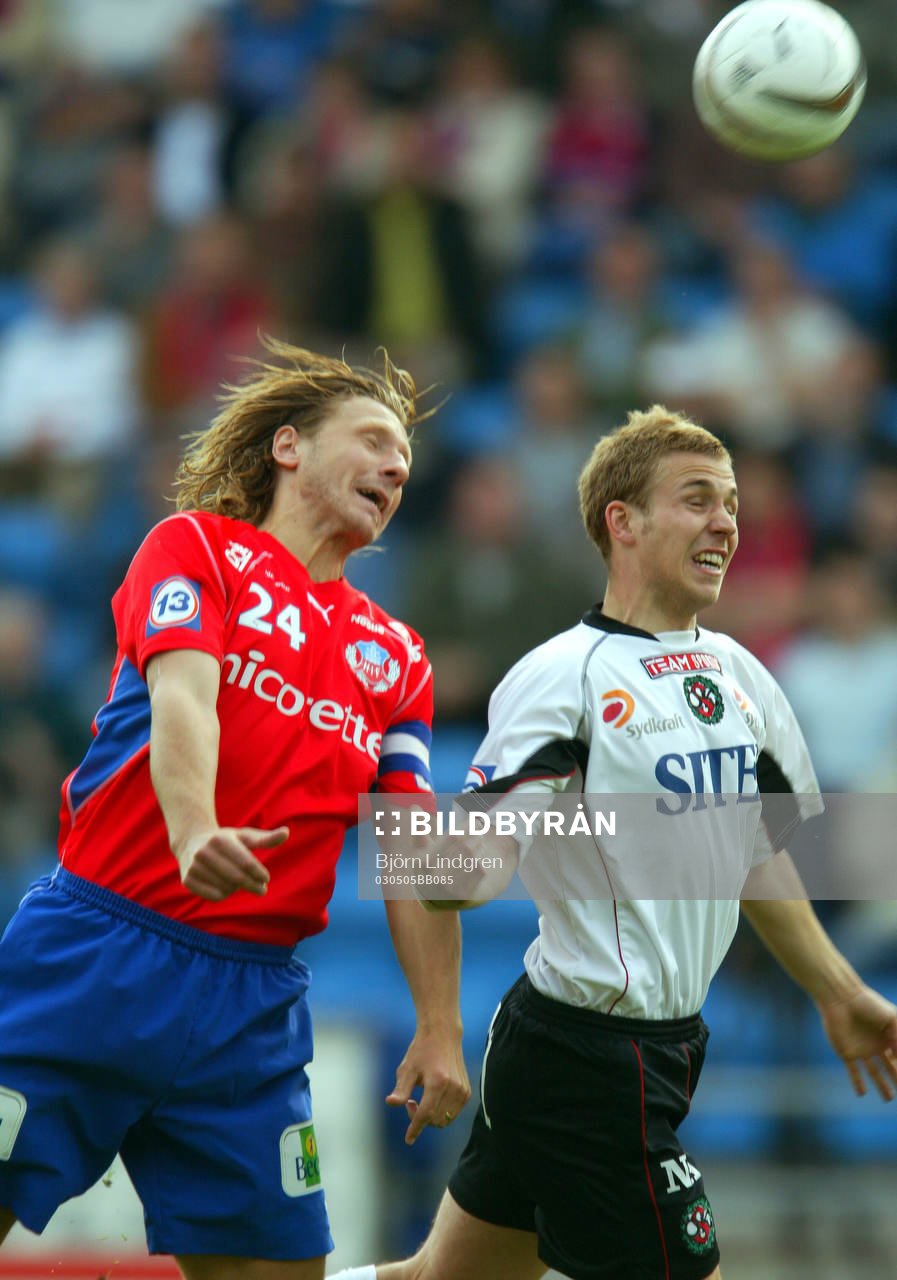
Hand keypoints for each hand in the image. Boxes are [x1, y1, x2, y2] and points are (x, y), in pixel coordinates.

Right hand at [174, 826, 287, 900]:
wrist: (191, 842)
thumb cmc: (226, 840)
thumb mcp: (245, 836)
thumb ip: (266, 838)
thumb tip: (287, 833)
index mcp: (220, 840)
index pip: (245, 862)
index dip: (259, 873)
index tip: (266, 879)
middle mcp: (204, 852)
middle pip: (237, 878)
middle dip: (253, 885)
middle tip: (262, 889)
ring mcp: (193, 866)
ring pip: (226, 888)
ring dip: (237, 888)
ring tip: (238, 881)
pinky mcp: (187, 880)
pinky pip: (214, 896)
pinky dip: (224, 894)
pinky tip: (226, 886)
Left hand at [386, 1026, 470, 1144]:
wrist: (443, 1035)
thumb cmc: (422, 1051)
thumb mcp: (407, 1068)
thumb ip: (401, 1089)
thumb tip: (391, 1103)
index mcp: (438, 1082)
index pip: (426, 1114)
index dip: (415, 1128)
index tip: (408, 1140)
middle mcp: (453, 1088)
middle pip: (434, 1120)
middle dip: (419, 1118)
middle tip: (410, 1102)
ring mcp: (462, 1091)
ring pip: (444, 1120)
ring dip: (431, 1117)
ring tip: (420, 1099)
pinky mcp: (467, 1092)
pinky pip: (452, 1114)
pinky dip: (441, 1112)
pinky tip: (432, 1098)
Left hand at [817, 984, 896, 1099]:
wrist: (841, 999)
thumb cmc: (869, 1004)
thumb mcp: (892, 1019)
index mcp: (887, 1036)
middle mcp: (876, 1045)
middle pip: (889, 1067)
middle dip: (896, 1079)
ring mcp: (862, 1050)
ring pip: (874, 1072)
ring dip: (881, 1085)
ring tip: (888, 1098)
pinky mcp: (846, 1053)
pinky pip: (853, 1071)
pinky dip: (857, 1082)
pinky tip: (861, 1094)